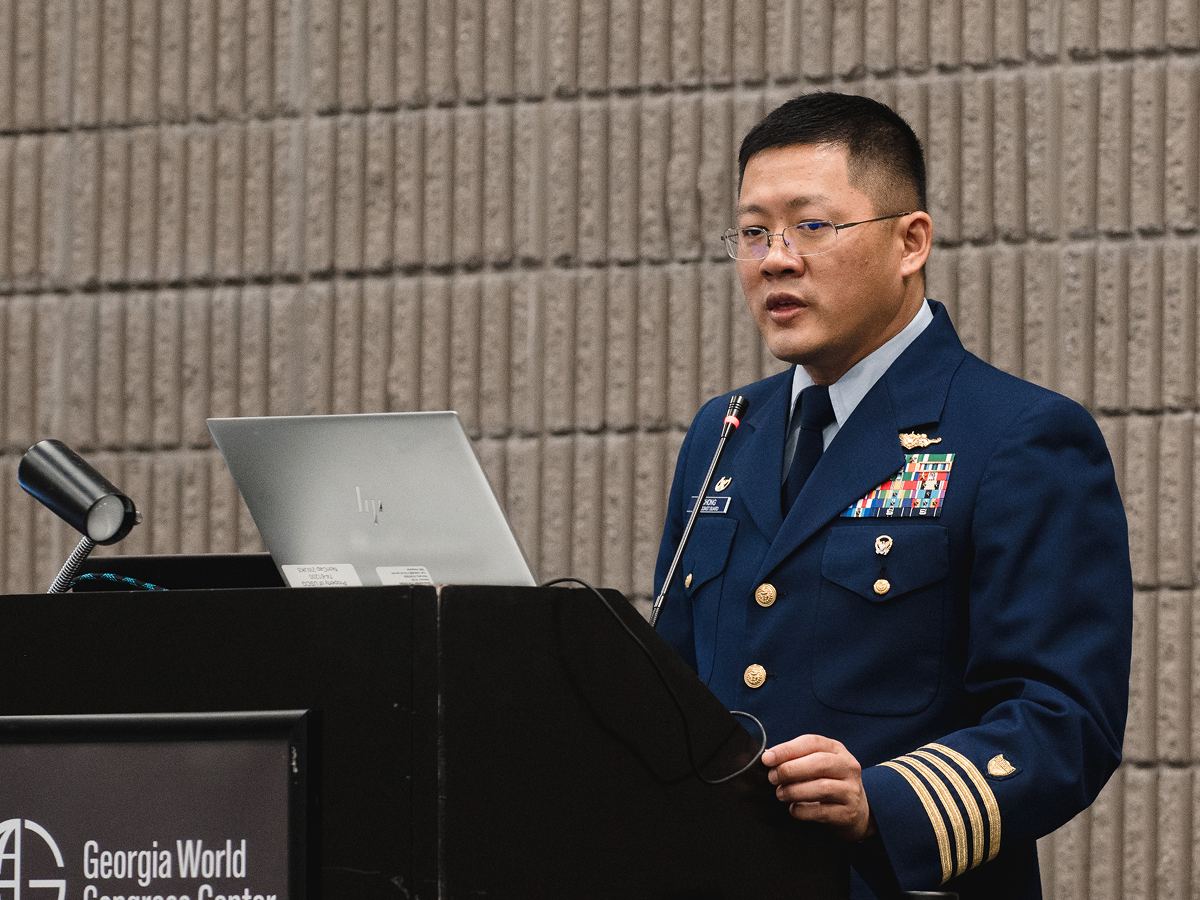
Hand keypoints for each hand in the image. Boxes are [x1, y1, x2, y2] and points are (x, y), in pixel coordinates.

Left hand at [761, 734, 876, 841]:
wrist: (857, 812)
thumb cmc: (829, 783)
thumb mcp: (817, 766)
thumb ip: (796, 759)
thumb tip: (767, 756)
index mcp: (836, 750)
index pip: (812, 742)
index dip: (787, 749)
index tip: (767, 758)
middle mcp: (848, 767)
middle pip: (819, 763)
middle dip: (790, 770)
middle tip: (773, 778)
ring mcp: (851, 790)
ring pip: (822, 787)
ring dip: (795, 791)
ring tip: (781, 794)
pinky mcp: (849, 813)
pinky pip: (822, 811)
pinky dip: (803, 811)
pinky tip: (794, 809)